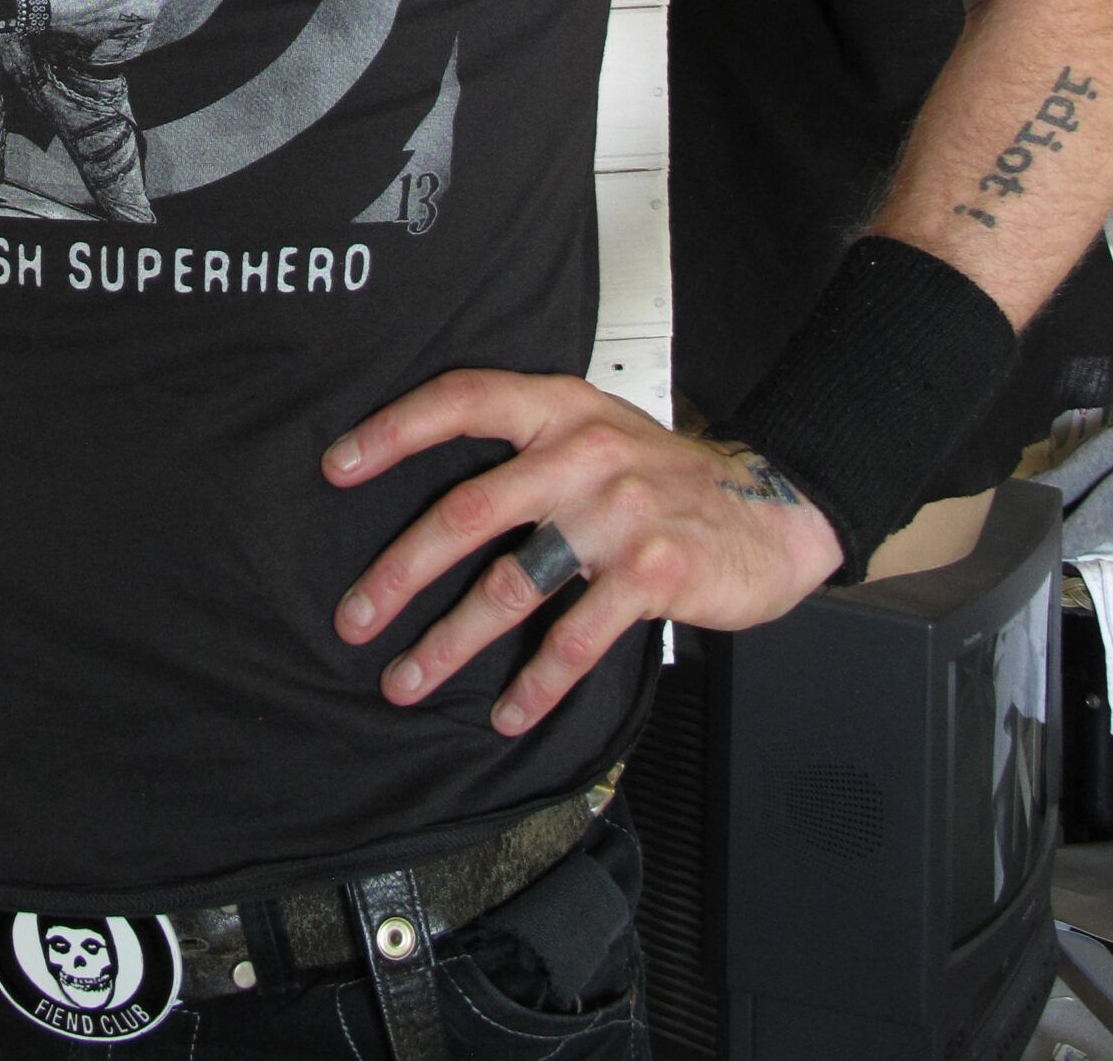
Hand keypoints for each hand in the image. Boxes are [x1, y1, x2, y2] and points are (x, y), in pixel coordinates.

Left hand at [323, 369, 844, 736]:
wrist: (775, 505)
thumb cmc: (666, 474)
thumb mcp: (596, 429)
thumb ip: (526, 444)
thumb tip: (432, 490)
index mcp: (559, 408)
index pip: (462, 400)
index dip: (394, 430)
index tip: (337, 467)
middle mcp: (583, 452)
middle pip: (469, 509)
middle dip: (400, 570)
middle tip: (354, 615)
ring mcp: (619, 513)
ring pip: (512, 584)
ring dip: (450, 641)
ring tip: (406, 679)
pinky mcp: (653, 573)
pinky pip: (577, 638)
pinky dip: (538, 684)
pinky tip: (509, 712)